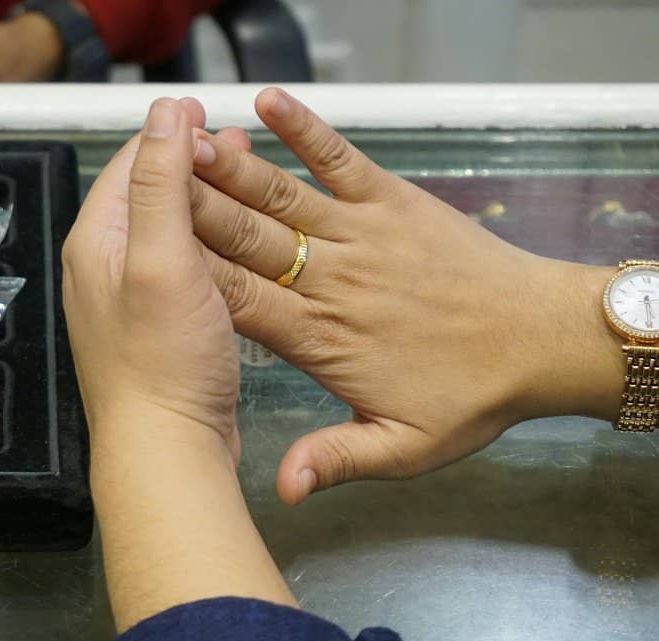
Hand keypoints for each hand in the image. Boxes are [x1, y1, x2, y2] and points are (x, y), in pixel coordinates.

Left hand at [65, 99, 296, 629]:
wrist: (165, 450)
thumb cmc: (160, 365)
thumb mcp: (161, 261)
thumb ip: (161, 185)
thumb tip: (166, 116)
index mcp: (96, 241)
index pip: (132, 163)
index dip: (173, 133)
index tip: (210, 113)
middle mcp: (103, 266)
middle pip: (147, 193)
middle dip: (191, 163)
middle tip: (237, 144)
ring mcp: (128, 297)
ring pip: (167, 231)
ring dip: (203, 202)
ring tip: (243, 184)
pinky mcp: (156, 325)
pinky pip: (180, 268)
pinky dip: (208, 245)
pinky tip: (238, 248)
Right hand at [187, 88, 623, 504]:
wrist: (545, 343)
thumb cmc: (473, 396)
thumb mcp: (405, 449)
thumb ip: (336, 461)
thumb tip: (282, 488)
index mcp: (322, 339)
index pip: (237, 303)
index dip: (187, 278)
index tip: (142, 257)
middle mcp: (333, 281)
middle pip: (246, 242)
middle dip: (193, 210)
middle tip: (145, 182)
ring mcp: (362, 235)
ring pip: (281, 198)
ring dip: (230, 168)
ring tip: (185, 141)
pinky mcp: (393, 202)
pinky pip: (340, 160)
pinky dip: (305, 131)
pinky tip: (270, 105)